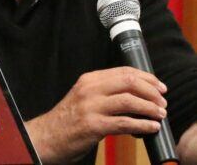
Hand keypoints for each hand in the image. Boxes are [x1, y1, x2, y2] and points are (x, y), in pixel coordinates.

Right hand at [25, 67, 167, 162]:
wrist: (45, 136)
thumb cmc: (67, 120)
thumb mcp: (83, 98)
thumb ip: (104, 92)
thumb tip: (135, 95)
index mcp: (88, 80)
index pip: (123, 71)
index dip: (146, 78)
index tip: (159, 86)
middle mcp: (89, 90)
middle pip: (129, 82)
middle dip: (151, 92)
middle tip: (162, 102)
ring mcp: (90, 107)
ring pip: (129, 101)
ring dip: (150, 108)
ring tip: (160, 114)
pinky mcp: (92, 125)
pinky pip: (124, 123)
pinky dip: (142, 125)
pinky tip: (150, 127)